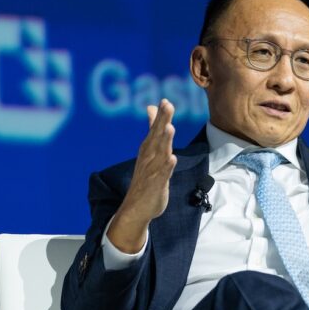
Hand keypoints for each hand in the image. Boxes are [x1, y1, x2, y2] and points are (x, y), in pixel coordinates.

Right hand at [107, 99, 176, 252]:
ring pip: (159, 154)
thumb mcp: (150, 150)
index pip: (155, 130)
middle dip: (162, 122)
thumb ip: (153, 129)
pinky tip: (172, 159)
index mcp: (148, 149)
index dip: (161, 116)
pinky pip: (162, 175)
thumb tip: (152, 108)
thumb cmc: (146, 176)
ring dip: (164, 142)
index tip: (165, 101)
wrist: (136, 208)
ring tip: (169, 128)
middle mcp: (149, 158)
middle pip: (157, 137)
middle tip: (167, 106)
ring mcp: (152, 171)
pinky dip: (166, 167)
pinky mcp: (156, 185)